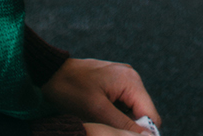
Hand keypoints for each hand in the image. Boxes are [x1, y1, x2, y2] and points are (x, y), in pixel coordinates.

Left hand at [41, 57, 158, 131]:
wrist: (51, 73)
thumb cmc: (72, 89)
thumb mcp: (96, 111)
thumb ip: (122, 123)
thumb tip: (146, 135)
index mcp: (131, 81)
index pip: (151, 114)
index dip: (144, 133)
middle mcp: (132, 79)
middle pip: (142, 113)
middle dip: (129, 128)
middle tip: (108, 135)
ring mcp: (123, 81)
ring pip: (131, 111)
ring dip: (120, 123)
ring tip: (100, 128)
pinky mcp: (114, 85)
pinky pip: (121, 106)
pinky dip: (113, 117)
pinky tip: (99, 121)